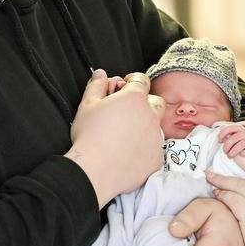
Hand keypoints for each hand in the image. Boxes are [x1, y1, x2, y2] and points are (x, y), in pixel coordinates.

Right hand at [66, 70, 163, 206]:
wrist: (95, 171)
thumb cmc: (88, 136)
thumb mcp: (87, 105)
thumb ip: (96, 86)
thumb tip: (100, 74)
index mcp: (135, 99)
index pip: (141, 80)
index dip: (131, 82)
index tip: (122, 89)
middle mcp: (150, 116)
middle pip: (155, 102)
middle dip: (144, 104)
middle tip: (125, 113)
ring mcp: (156, 138)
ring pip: (154, 127)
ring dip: (143, 127)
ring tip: (122, 137)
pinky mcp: (157, 158)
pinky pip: (154, 149)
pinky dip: (144, 149)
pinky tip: (127, 154)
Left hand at [217, 121, 244, 157]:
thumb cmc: (243, 146)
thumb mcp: (234, 138)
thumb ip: (228, 133)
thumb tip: (221, 128)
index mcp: (240, 129)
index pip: (230, 128)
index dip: (223, 134)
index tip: (220, 140)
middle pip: (234, 138)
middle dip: (227, 146)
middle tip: (225, 151)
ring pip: (239, 145)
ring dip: (232, 152)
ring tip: (230, 155)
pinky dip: (243, 154)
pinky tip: (242, 155)